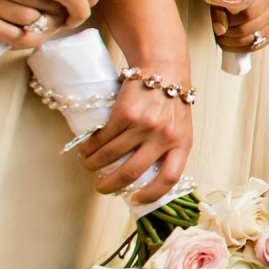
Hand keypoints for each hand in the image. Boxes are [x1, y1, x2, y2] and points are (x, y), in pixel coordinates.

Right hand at [77, 69, 192, 195]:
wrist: (164, 69)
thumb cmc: (171, 102)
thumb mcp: (180, 128)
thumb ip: (169, 150)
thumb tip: (145, 178)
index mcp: (182, 144)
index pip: (169, 178)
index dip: (151, 194)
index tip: (135, 199)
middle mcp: (164, 137)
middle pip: (132, 172)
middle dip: (110, 185)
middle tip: (101, 187)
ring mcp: (144, 126)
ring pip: (110, 156)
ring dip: (93, 164)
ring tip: (88, 164)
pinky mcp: (125, 114)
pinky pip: (102, 138)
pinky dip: (89, 148)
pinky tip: (86, 149)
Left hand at [211, 0, 268, 53]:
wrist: (243, 1)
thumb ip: (219, 13)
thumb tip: (220, 30)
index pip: (246, 14)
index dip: (229, 21)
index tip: (219, 22)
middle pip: (246, 29)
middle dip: (228, 33)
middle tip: (218, 32)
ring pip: (249, 40)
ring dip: (231, 42)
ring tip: (221, 37)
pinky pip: (252, 48)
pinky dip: (237, 48)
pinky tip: (229, 43)